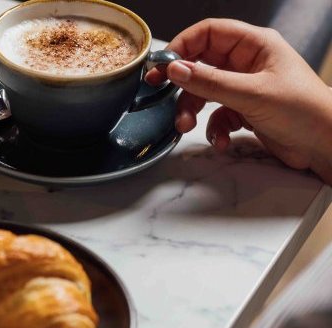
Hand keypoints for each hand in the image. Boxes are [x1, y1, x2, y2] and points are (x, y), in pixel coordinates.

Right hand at [146, 19, 331, 182]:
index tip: (163, 65)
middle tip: (160, 92)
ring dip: (192, 110)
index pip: (209, 33)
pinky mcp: (244, 112)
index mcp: (254, 46)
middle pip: (201, 64)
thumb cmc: (304, 111)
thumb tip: (175, 69)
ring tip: (187, 125)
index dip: (183, 45)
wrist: (326, 145)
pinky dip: (214, 130)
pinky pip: (216, 116)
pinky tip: (222, 140)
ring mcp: (244, 89)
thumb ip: (210, 82)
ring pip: (205, 93)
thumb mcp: (252, 94)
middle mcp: (247, 64)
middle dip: (183, 83)